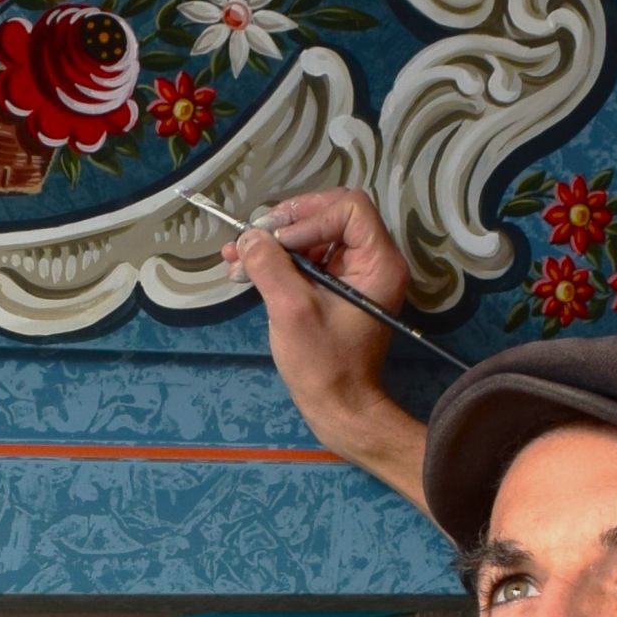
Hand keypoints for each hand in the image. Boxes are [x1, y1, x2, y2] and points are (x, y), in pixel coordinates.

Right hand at [223, 188, 429, 512]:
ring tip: (237, 254)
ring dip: (275, 243)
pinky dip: (278, 260)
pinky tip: (245, 267)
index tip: (277, 243)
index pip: (349, 209)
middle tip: (252, 237)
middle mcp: (373, 262)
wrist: (338, 407)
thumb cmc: (323, 364)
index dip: (309, 217)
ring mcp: (354, 275)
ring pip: (314, 236)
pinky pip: (308, 259)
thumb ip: (270, 266)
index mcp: (379, 263)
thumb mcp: (292, 310)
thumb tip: (248, 236)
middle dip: (287, 224)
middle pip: (331, 214)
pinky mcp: (335, 289)